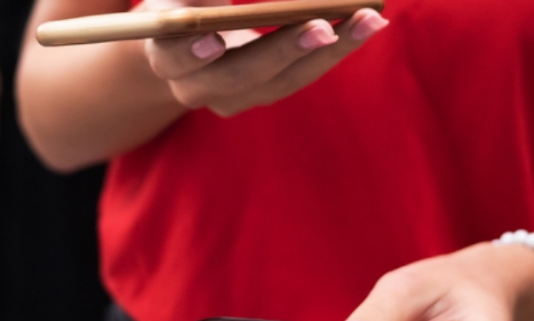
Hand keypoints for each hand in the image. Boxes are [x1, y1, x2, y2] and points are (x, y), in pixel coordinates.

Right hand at [141, 2, 388, 115]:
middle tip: (321, 27)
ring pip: (281, 82)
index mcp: (165, 57)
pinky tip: (367, 23)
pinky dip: (336, 49)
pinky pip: (301, 75)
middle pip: (239, 76)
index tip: (213, 41)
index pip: (173, 58)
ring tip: (367, 19)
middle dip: (283, 50)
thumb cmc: (180, 5)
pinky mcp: (263, 93)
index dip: (191, 53)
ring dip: (327, 52)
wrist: (182, 45)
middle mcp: (196, 87)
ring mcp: (233, 97)